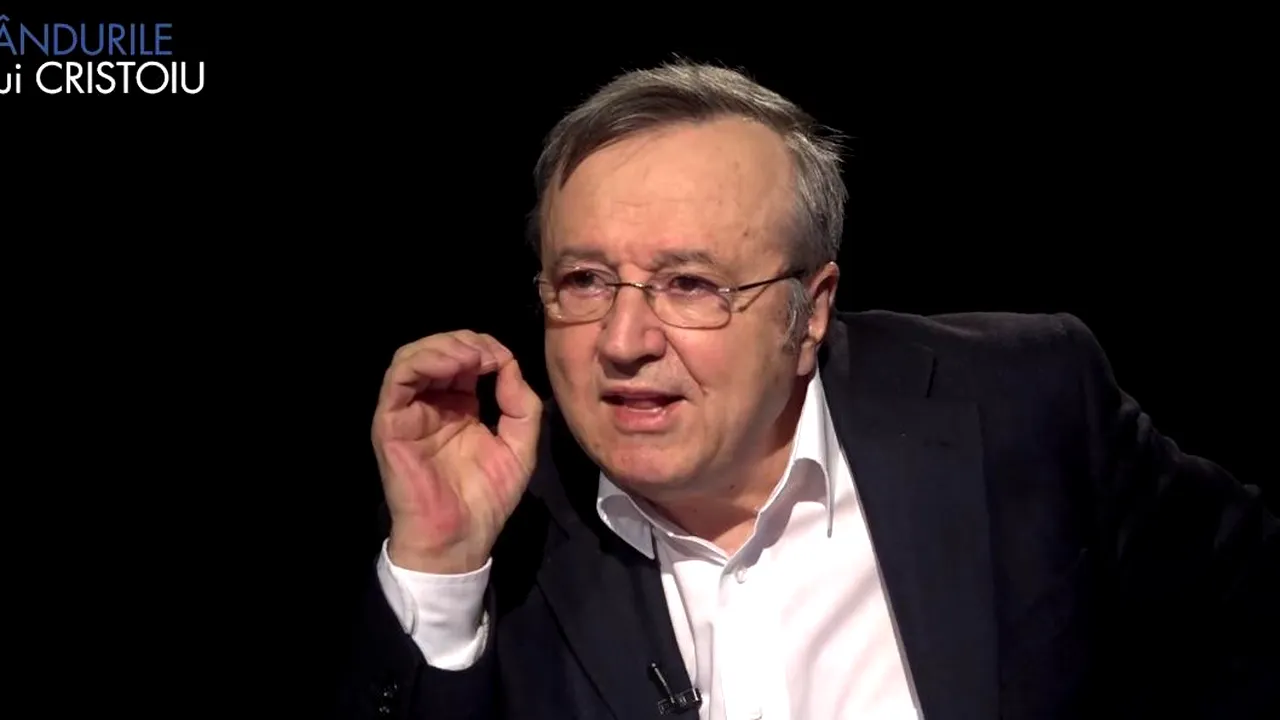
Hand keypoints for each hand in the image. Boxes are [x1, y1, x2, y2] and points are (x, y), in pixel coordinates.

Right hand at [372, 330, 542, 573]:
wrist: (460, 539)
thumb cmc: (486, 498)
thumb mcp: (520, 446)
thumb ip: (521, 404)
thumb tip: (510, 365)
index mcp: (458, 406)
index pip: (464, 360)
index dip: (486, 349)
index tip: (506, 359)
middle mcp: (431, 404)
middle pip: (438, 350)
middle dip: (467, 342)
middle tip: (490, 354)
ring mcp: (408, 412)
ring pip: (412, 356)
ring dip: (444, 347)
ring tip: (473, 357)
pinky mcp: (390, 423)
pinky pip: (398, 379)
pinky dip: (424, 362)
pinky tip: (454, 366)